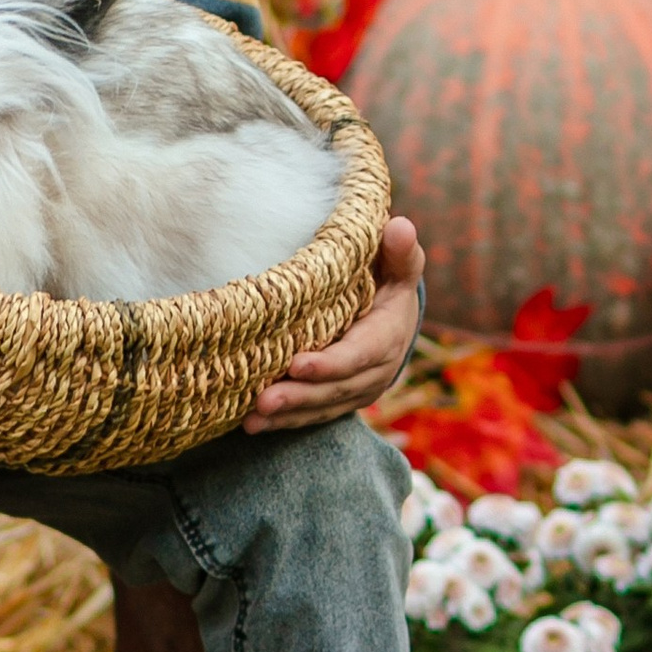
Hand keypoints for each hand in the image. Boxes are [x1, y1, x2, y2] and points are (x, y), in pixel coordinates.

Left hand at [242, 210, 426, 433]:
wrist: (397, 317)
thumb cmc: (390, 281)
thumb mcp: (399, 264)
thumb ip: (399, 250)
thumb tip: (400, 226)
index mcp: (388, 336)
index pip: (360, 354)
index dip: (331, 363)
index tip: (298, 364)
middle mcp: (375, 371)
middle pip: (335, 389)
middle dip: (299, 396)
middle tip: (262, 401)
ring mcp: (357, 390)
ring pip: (321, 406)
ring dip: (287, 415)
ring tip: (252, 420)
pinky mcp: (339, 400)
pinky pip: (313, 415)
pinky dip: (285, 422)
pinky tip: (253, 426)